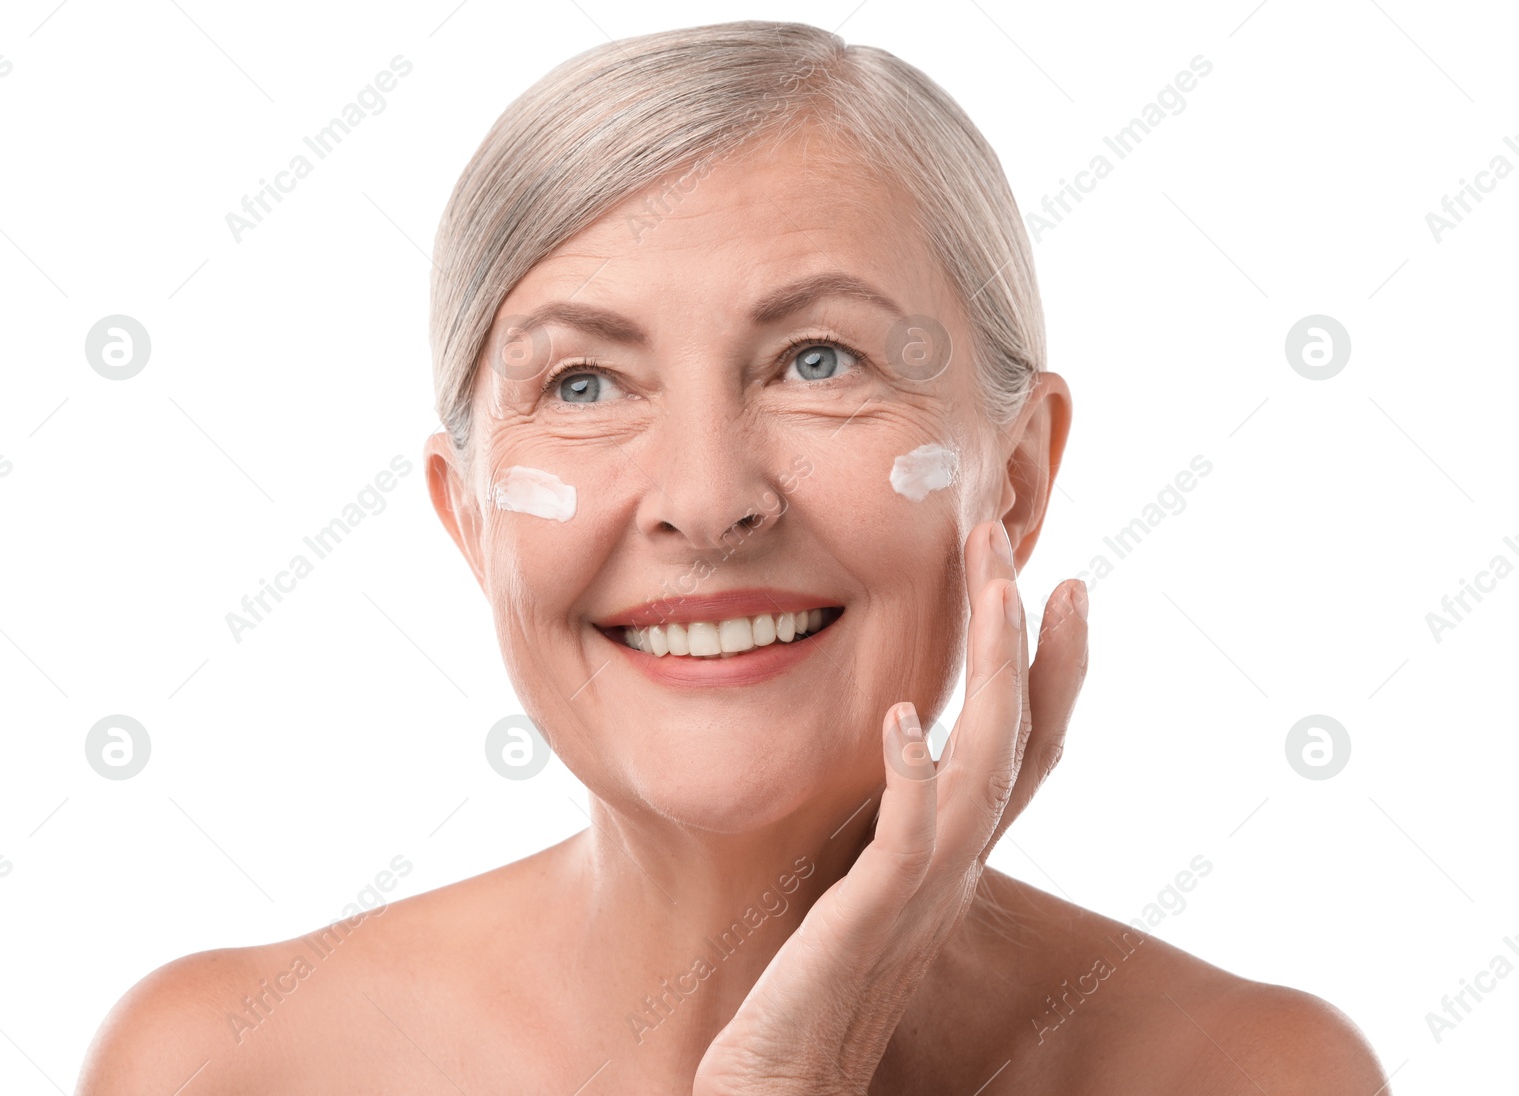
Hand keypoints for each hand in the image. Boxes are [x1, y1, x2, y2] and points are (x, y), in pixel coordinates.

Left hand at [692, 520, 1089, 1095]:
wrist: (784, 1089)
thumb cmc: (811, 991)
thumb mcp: (859, 886)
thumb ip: (885, 828)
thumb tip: (888, 758)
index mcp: (951, 855)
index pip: (1023, 749)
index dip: (1051, 669)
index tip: (1060, 583)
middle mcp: (953, 870)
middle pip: (1016, 737)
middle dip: (1019, 631)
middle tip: (1007, 535)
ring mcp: (918, 895)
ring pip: (981, 770)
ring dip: (992, 672)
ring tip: (995, 584)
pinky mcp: (868, 925)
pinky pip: (905, 844)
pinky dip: (913, 775)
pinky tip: (906, 714)